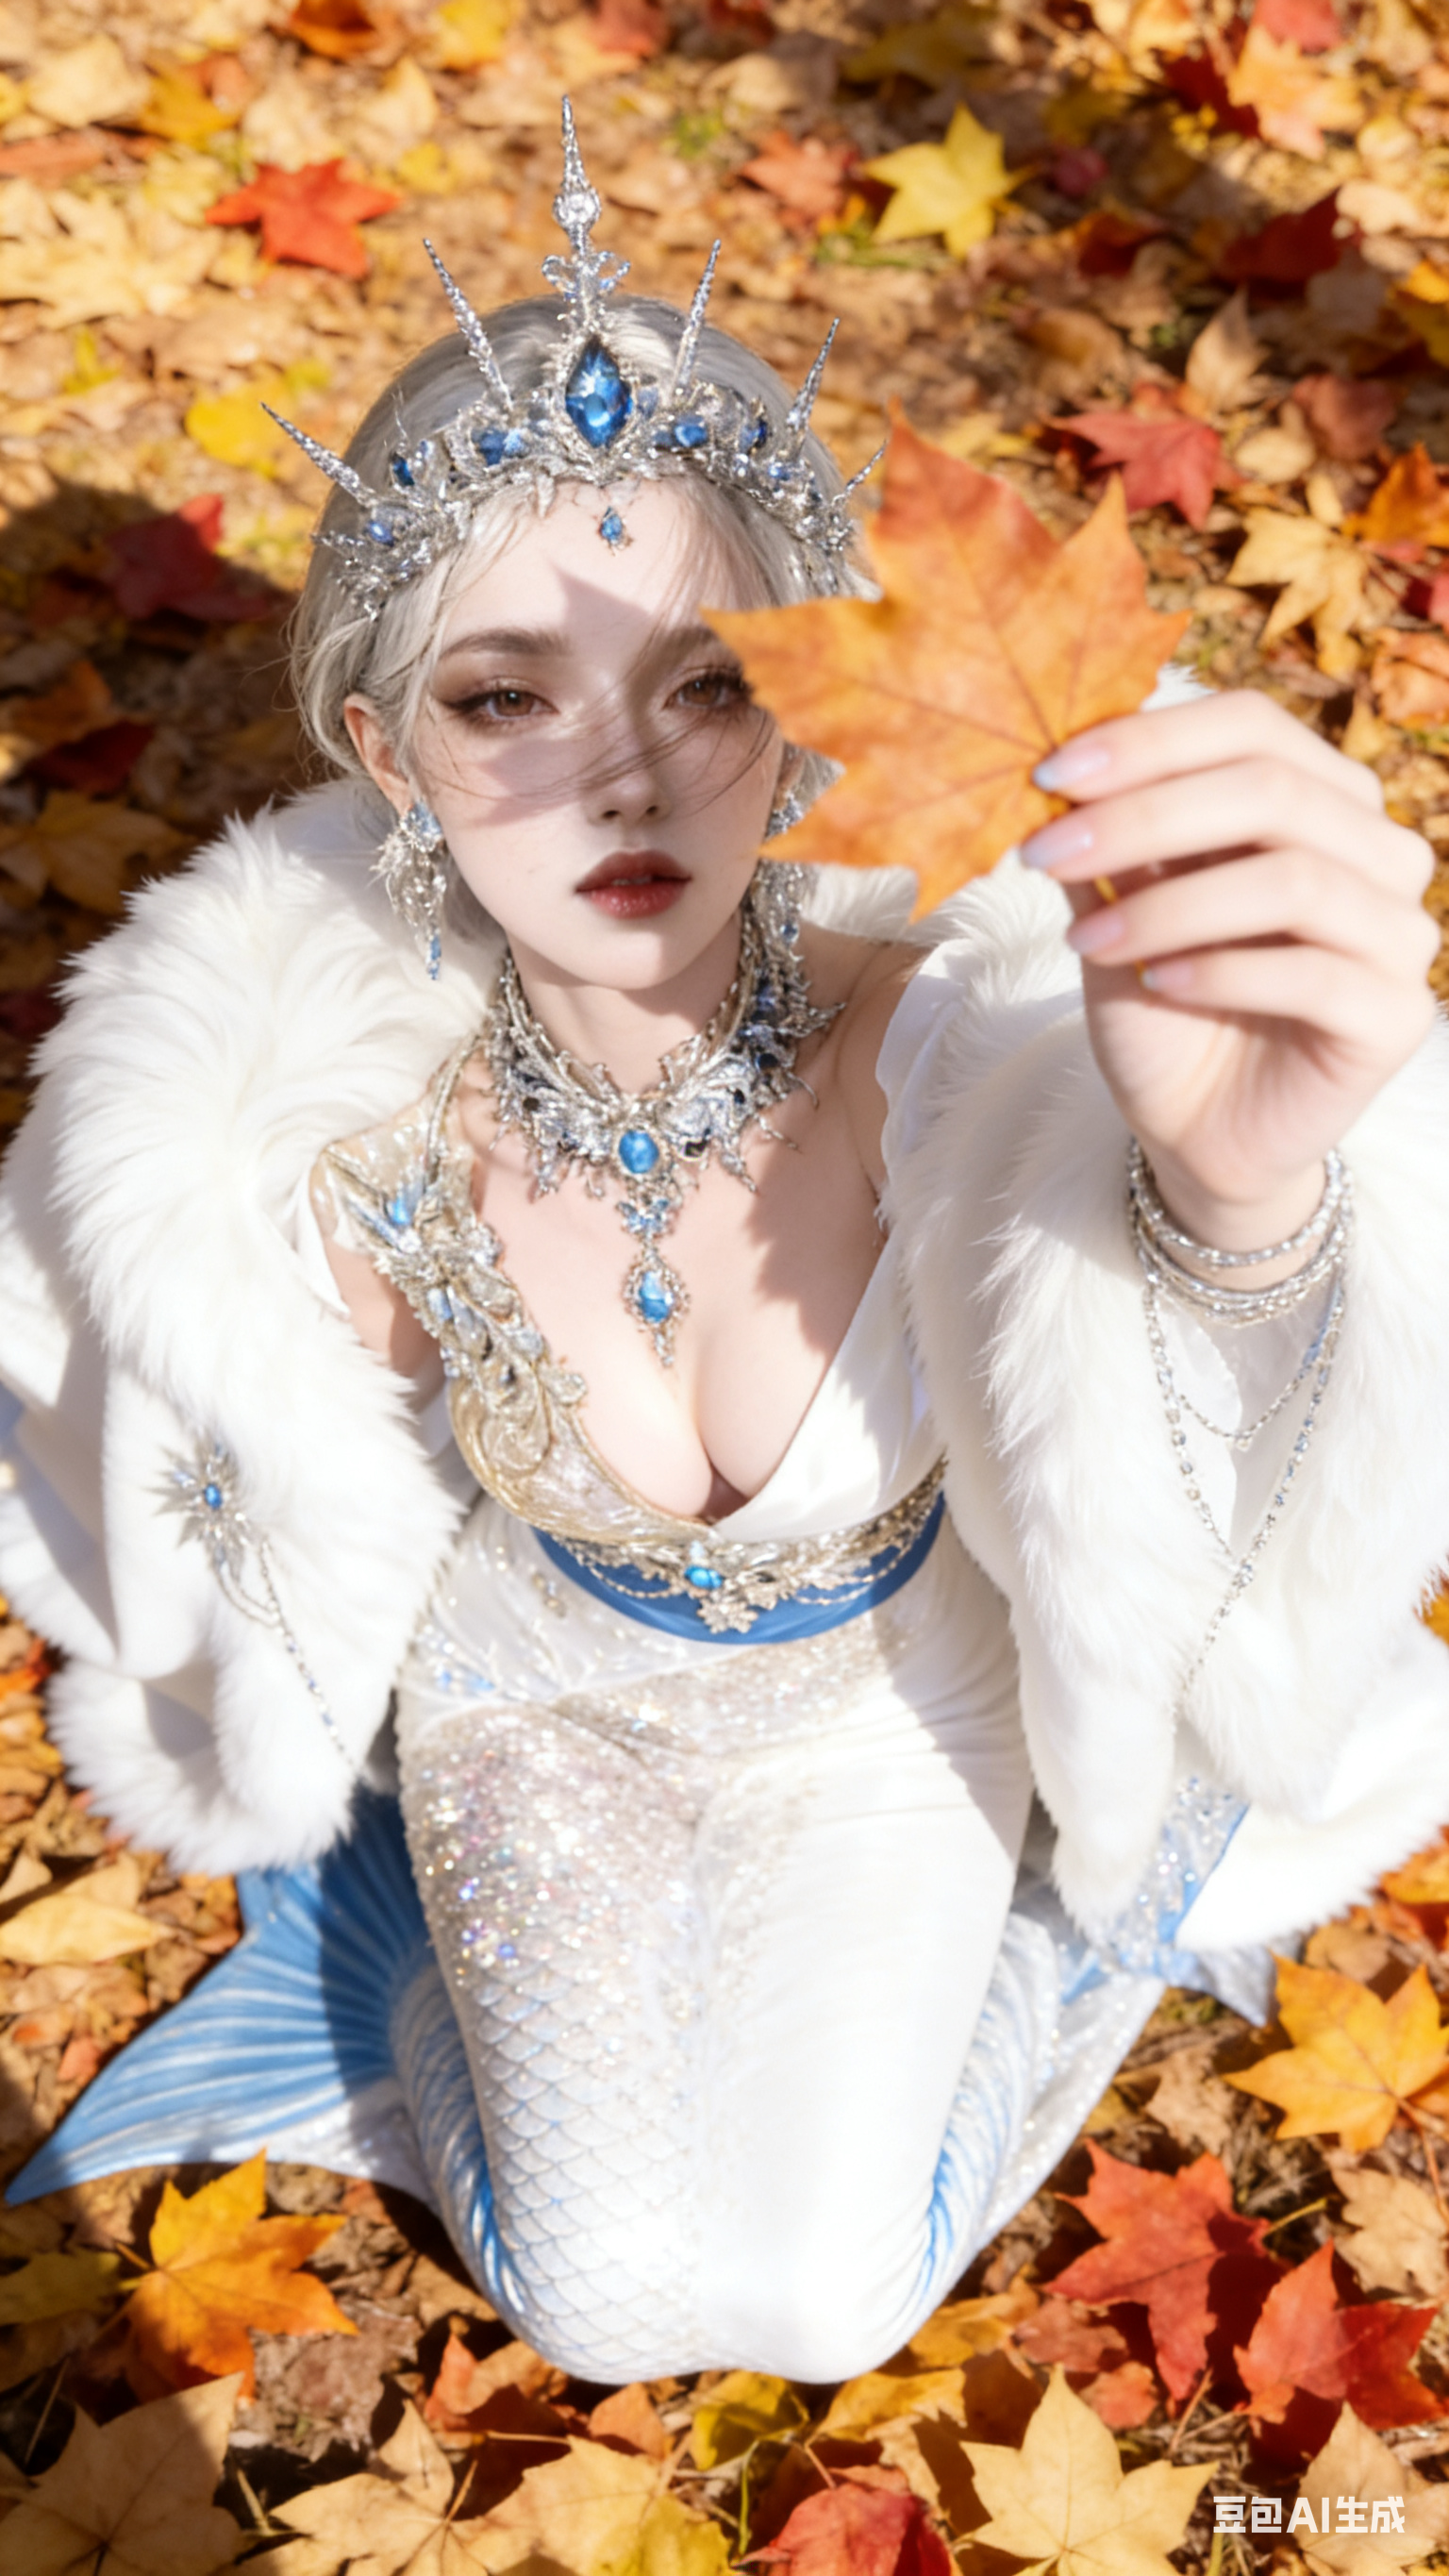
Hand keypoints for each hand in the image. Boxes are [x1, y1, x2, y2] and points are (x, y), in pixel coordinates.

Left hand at [1020, 690, 1439, 1250]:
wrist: (1193, 1127)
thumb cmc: (1163, 1004)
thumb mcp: (1118, 908)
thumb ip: (1107, 838)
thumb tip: (1063, 766)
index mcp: (1318, 797)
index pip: (1251, 725)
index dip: (1150, 740)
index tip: (1049, 772)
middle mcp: (1375, 850)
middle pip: (1274, 790)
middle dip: (1143, 816)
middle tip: (1046, 852)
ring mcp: (1398, 932)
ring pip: (1295, 880)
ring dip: (1171, 904)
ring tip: (1089, 939)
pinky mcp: (1395, 1015)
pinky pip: (1314, 974)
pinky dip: (1220, 970)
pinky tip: (1155, 983)